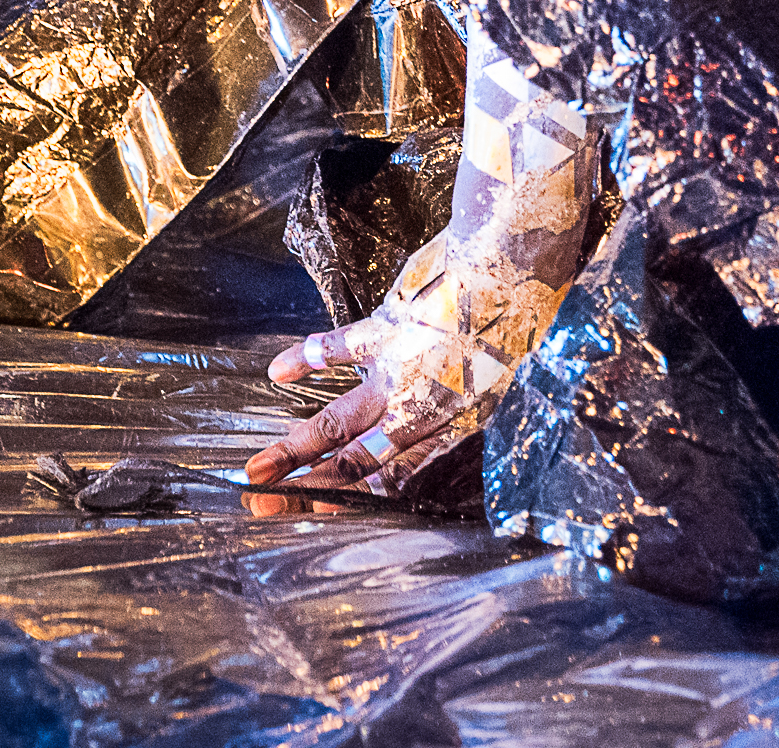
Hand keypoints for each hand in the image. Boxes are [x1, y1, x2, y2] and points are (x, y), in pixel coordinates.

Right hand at [244, 301, 516, 487]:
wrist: (509, 265)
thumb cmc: (523, 322)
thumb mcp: (512, 383)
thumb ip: (476, 408)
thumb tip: (455, 425)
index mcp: (446, 425)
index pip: (391, 479)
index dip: (353, 499)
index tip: (318, 513)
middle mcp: (413, 407)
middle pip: (350, 460)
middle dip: (305, 488)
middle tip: (263, 507)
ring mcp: (392, 370)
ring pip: (333, 418)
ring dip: (292, 446)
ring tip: (255, 468)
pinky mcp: (382, 327)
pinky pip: (335, 347)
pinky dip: (305, 358)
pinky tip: (277, 372)